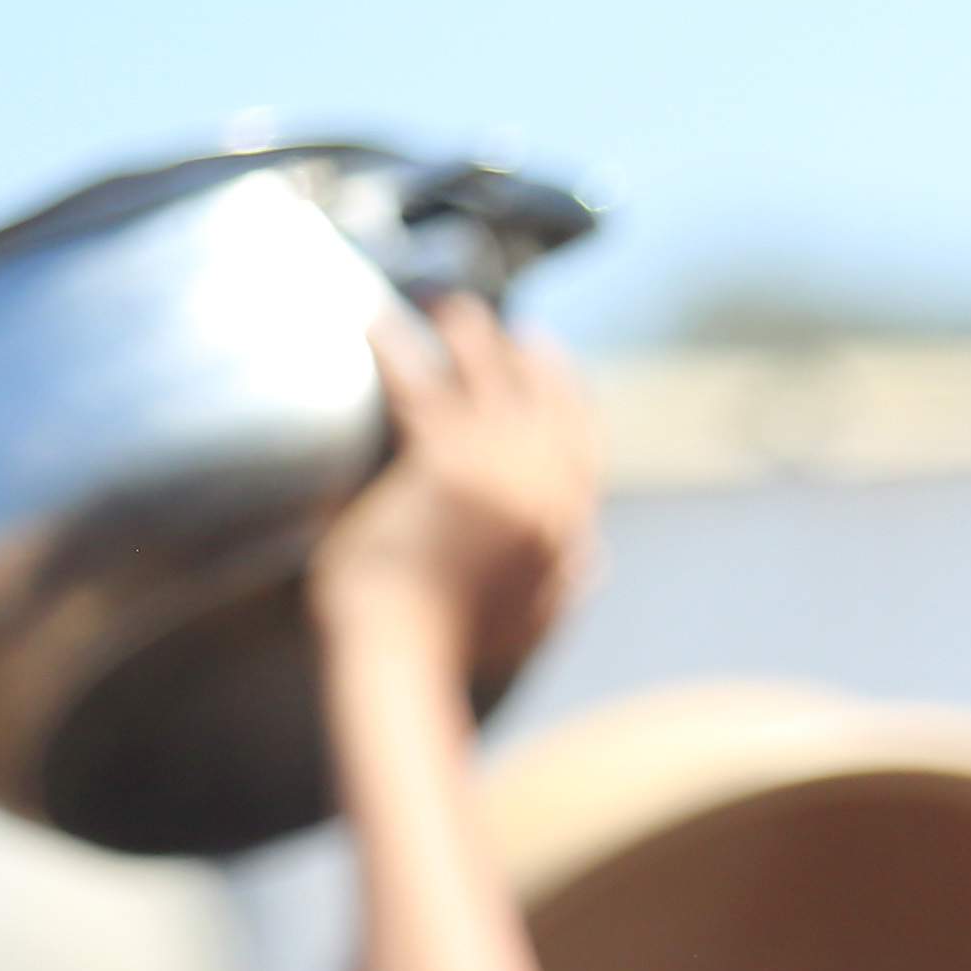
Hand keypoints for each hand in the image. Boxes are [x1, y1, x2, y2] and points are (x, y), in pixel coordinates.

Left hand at [308, 294, 596, 680]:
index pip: (583, 448)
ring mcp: (502, 477)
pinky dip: (397, 350)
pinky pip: (423, 387)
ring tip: (448, 309)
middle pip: (549, 403)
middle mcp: (546, 497)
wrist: (403, 660)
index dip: (570, 401)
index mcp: (570, 534)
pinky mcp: (447, 467)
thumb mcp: (532, 621)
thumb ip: (566, 581)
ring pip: (490, 383)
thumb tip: (593, 553)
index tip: (556, 368)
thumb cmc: (447, 646)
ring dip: (469, 337)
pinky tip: (377, 324)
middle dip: (532, 359)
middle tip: (511, 328)